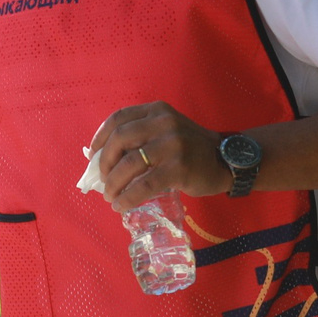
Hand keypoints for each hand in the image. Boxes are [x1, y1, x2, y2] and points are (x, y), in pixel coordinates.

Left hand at [90, 102, 230, 210]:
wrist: (226, 160)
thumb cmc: (191, 148)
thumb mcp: (167, 130)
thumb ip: (142, 137)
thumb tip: (104, 159)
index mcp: (157, 110)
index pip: (119, 118)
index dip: (100, 137)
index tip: (91, 155)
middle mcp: (164, 122)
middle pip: (120, 140)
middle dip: (105, 163)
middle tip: (103, 180)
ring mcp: (172, 144)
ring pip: (130, 164)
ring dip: (114, 184)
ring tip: (111, 197)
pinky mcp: (179, 168)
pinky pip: (145, 185)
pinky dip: (128, 197)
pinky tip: (122, 205)